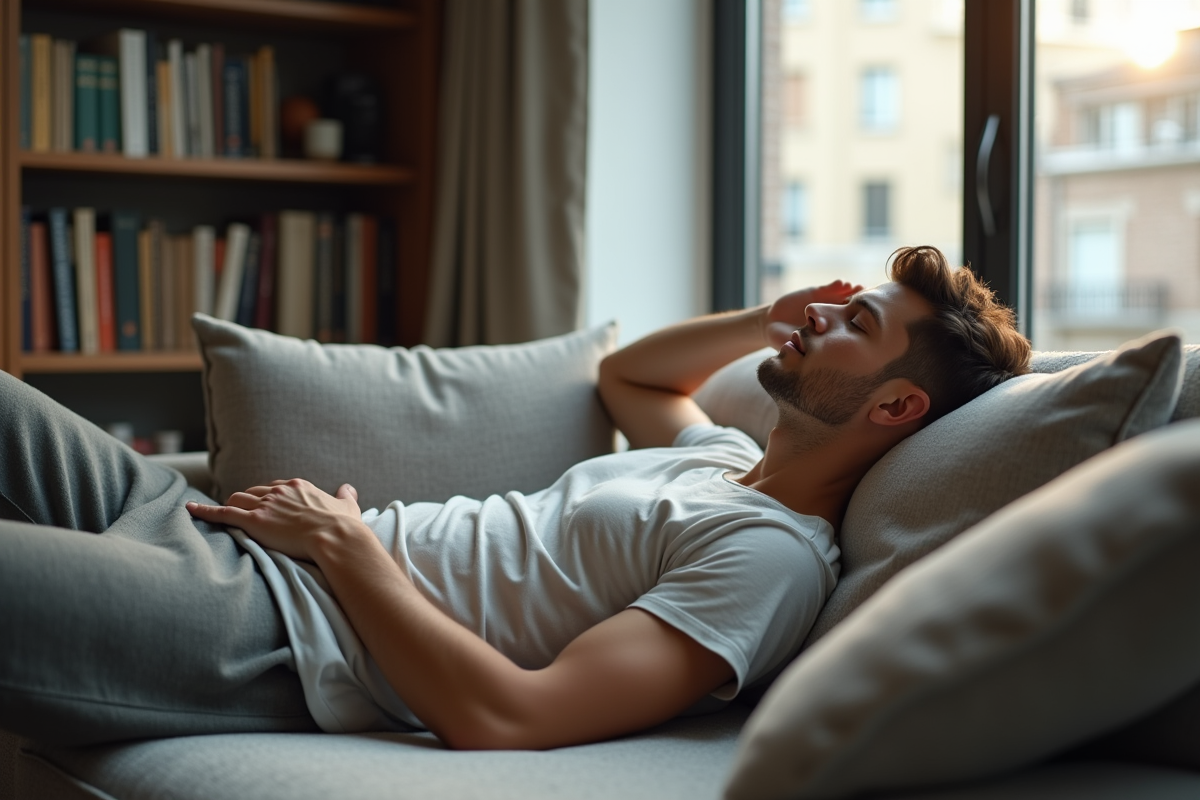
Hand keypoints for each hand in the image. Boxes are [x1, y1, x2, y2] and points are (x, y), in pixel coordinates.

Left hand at [186, 479, 362, 561]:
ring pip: (236, 499)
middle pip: (252, 491)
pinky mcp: (254, 520)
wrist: (336, 538)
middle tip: (241, 514)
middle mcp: (279, 491)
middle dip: (245, 502)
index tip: (265, 507)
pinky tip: (191, 510)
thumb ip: (346, 496)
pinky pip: (222, 513)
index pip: (274, 487)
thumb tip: (349, 488)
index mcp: (298, 487)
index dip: (267, 498)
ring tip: (220, 515)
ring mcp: (265, 505)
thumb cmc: (344, 527)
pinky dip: (205, 511)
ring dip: (229, 506)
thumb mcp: (348, 507)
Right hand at [763, 279, 862, 349]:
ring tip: (855, 288)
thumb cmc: (788, 340)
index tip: (868, 317)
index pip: (852, 323)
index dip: (860, 319)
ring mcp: (826, 302)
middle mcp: (833, 315)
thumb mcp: (802, 345)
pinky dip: (837, 285)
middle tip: (865, 299)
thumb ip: (811, 346)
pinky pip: (831, 287)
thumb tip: (828, 354)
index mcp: (833, 329)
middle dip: (860, 302)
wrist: (772, 325)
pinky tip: (842, 284)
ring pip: (845, 294)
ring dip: (852, 290)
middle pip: (853, 307)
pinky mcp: (817, 291)